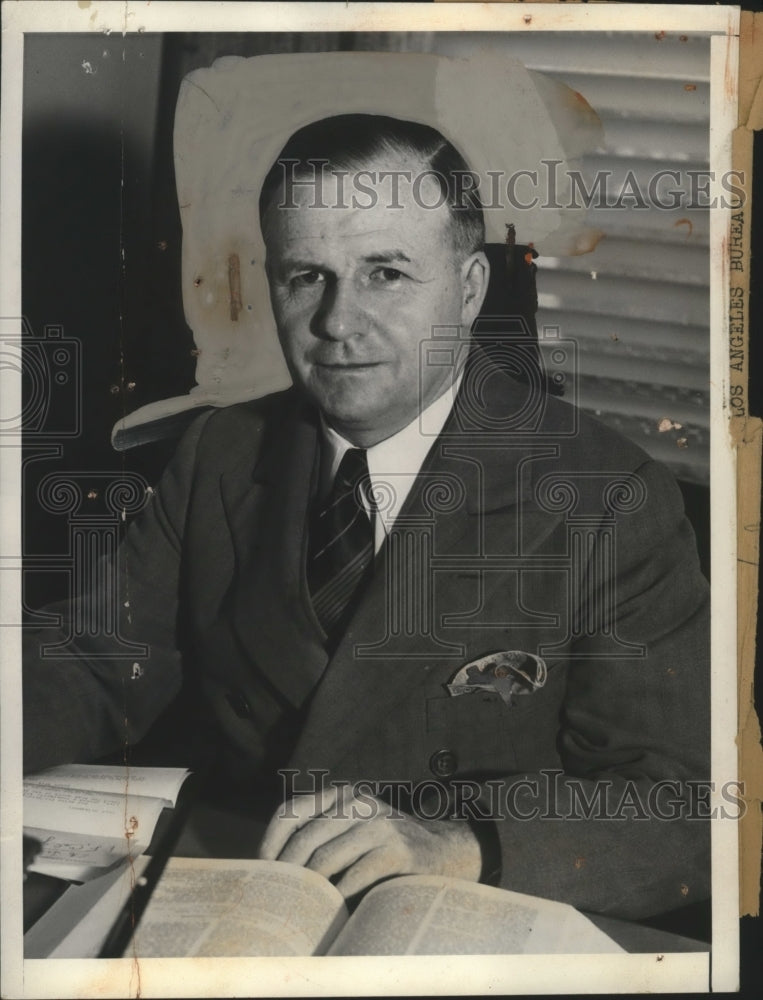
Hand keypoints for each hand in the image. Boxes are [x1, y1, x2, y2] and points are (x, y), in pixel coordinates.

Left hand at [258, 784, 481, 898]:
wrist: (444, 851)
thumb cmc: (386, 847)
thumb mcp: (354, 829)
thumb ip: (322, 837)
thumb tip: (273, 870)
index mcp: (342, 795)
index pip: (291, 811)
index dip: (270, 841)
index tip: (261, 870)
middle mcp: (358, 803)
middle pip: (305, 837)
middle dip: (287, 871)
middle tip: (279, 897)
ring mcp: (379, 824)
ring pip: (327, 857)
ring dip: (311, 887)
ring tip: (301, 906)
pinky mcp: (398, 850)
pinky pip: (356, 875)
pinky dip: (339, 894)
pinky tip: (334, 907)